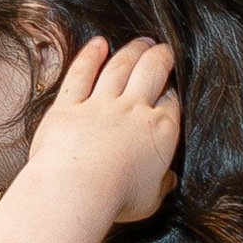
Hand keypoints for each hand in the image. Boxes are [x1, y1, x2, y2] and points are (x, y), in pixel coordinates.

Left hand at [23, 36, 180, 231]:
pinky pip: (81, 74)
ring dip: (131, 51)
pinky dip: (89, 57)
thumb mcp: (150, 200)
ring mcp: (100, 104)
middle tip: (164, 49)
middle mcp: (133, 110)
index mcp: (160, 131)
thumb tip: (169, 181)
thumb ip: (160, 186)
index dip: (173, 89)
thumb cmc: (116, 200)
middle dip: (160, 57)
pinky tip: (97, 44)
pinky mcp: (69, 105)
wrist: (76, 189)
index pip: (172, 101)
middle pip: (150, 72)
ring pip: (119, 68)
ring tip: (141, 42)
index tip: (173, 83)